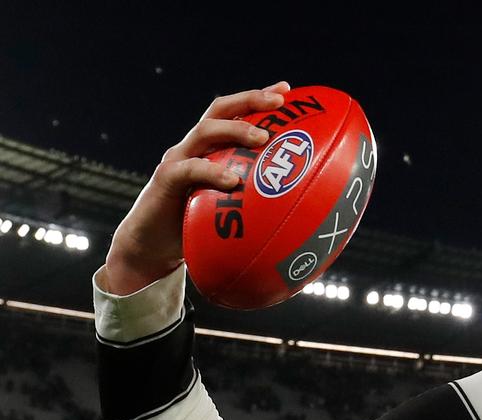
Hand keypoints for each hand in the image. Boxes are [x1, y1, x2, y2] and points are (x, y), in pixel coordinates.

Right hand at [102, 81, 290, 294]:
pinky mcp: (165, 180)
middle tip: (279, 101)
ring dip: (235, 130)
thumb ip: (260, 202)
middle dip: (250, 100)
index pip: (234, 114)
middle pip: (220, 110)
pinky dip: (211, 172)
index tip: (287, 90)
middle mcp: (195, 146)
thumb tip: (307, 212)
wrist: (153, 246)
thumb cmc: (198, 228)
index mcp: (212, 148)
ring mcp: (178, 159)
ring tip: (262, 138)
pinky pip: (189, 170)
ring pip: (205, 131)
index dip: (257, 99)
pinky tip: (233, 181)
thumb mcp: (233, 210)